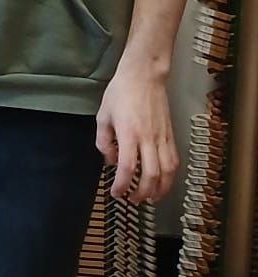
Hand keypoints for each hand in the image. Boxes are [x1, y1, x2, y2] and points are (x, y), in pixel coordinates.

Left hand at [97, 62, 178, 202]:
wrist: (144, 77)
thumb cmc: (120, 93)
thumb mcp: (102, 116)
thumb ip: (103, 141)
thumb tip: (110, 160)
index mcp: (129, 134)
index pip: (127, 167)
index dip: (122, 184)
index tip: (116, 193)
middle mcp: (148, 138)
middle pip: (150, 174)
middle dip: (142, 192)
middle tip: (132, 199)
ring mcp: (162, 138)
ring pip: (167, 171)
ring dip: (160, 189)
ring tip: (151, 198)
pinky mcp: (171, 136)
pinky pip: (174, 161)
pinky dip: (170, 176)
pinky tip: (163, 182)